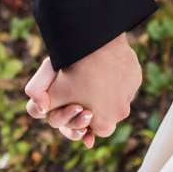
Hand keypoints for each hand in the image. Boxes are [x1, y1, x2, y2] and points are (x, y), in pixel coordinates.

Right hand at [23, 57, 90, 140]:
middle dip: (67, 118)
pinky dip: (87, 137)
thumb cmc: (73, 59)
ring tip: (89, 117)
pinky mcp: (90, 119)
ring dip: (77, 128)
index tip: (49, 105)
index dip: (40, 110)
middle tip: (81, 109)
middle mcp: (57, 109)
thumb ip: (38, 85)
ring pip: (70, 131)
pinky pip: (85, 135)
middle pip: (56, 122)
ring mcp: (73, 116)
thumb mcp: (52, 66)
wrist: (101, 56)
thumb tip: (42, 110)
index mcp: (46, 97)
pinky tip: (90, 139)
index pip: (35, 110)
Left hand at [25, 35, 140, 145]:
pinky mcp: (135, 76)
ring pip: (115, 97)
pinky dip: (114, 76)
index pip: (89, 130)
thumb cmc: (72, 71)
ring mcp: (131, 94)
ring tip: (90, 77)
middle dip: (92, 107)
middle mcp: (121, 114)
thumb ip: (37, 107)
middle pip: (103, 115)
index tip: (72, 106)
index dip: (77, 120)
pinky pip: (124, 81)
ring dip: (104, 91)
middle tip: (80, 92)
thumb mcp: (50, 92)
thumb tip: (39, 110)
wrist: (95, 41)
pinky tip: (101, 67)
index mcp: (104, 125)